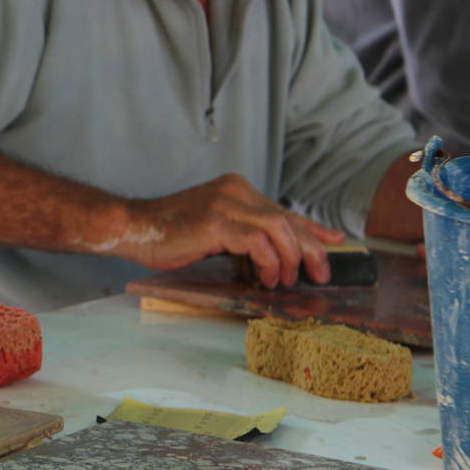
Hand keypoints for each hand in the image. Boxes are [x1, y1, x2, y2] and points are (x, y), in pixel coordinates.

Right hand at [113, 174, 344, 287]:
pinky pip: (258, 242)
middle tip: (319, 275)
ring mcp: (226, 204)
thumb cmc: (169, 233)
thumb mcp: (215, 229)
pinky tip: (264, 277)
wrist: (134, 227)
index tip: (334, 242)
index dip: (313, 228)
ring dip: (290, 259)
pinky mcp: (217, 222)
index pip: (284, 210)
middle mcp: (235, 190)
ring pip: (280, 229)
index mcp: (236, 188)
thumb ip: (244, 234)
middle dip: (311, 249)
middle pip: (288, 219)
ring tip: (285, 280)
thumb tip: (276, 253)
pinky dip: (268, 262)